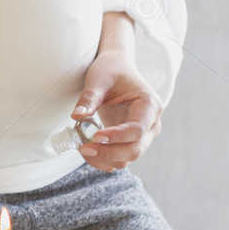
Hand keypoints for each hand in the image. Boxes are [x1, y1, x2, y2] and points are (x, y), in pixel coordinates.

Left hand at [71, 12, 164, 170]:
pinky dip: (103, 160)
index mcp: (150, 105)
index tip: (95, 136)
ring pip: (127, 159)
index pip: (137, 130)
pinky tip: (86, 150)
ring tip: (82, 147)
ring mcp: (143, 137)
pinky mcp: (130, 142)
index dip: (117, 137)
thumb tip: (77, 116)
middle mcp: (151, 124)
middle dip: (109, 153)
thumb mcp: (99, 79)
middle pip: (135, 149)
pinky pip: (119, 159)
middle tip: (83, 148)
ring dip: (104, 159)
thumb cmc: (110, 70)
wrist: (116, 69)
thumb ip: (90, 98)